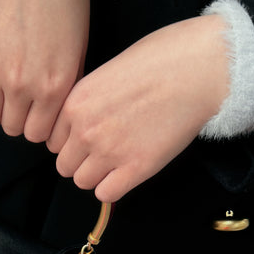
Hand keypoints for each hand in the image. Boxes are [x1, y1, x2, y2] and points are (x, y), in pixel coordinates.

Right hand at [0, 0, 88, 142]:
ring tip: (7, 99)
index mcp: (55, 84)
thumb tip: (49, 116)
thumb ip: (65, 85)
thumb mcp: (78, 46)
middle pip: (14, 129)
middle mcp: (24, 83)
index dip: (42, 128)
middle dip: (21, 121)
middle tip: (26, 106)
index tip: (42, 118)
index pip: (41, 134)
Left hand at [47, 15, 230, 201]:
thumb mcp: (107, 71)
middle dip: (82, 160)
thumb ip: (87, 101)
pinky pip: (106, 194)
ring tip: (117, 161)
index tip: (88, 137)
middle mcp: (84, 130)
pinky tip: (127, 172)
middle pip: (65, 165)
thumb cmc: (161, 59)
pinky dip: (114, 187)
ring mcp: (108, 151)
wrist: (199, 68)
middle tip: (105, 150)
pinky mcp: (135, 168)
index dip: (70, 142)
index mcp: (75, 104)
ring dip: (97, 175)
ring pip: (82, 181)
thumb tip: (82, 121)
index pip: (54, 141)